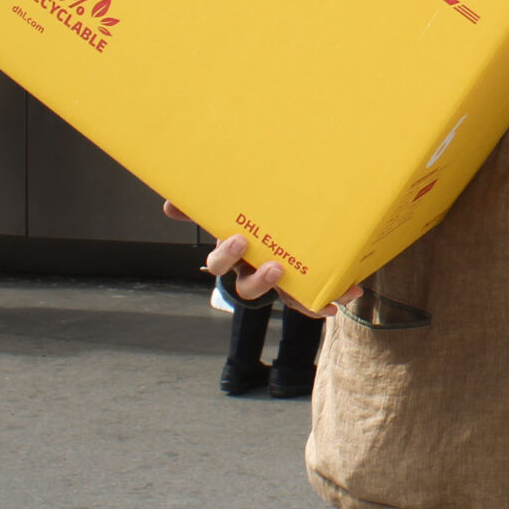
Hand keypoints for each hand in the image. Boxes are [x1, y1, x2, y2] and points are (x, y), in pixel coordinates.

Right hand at [162, 201, 354, 318]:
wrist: (268, 236)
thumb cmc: (245, 225)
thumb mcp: (225, 214)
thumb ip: (200, 209)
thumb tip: (168, 203)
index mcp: (233, 256)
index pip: (221, 263)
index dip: (227, 255)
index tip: (239, 240)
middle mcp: (250, 275)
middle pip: (248, 289)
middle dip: (260, 281)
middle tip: (274, 266)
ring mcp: (274, 285)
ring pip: (282, 298)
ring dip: (297, 298)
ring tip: (321, 293)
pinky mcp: (294, 290)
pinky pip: (306, 302)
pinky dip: (320, 304)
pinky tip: (340, 300)